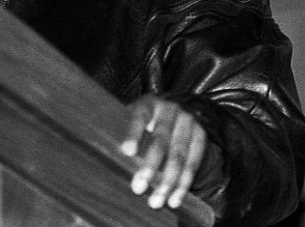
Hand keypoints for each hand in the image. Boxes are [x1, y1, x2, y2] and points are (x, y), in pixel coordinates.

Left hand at [119, 94, 206, 209]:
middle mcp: (170, 109)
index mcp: (149, 103)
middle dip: (150, 166)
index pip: (139, 117)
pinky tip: (174, 199)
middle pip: (161, 140)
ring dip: (168, 181)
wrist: (177, 111)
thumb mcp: (132, 116)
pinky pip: (193, 162)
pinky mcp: (200, 135)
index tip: (127, 151)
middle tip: (138, 188)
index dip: (133, 133)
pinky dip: (184, 184)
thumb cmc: (144, 121)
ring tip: (156, 201)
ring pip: (179, 155)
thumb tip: (104, 157)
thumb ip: (120, 132)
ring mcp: (188, 121)